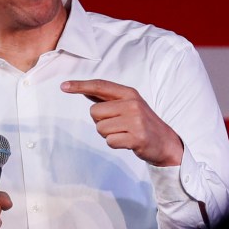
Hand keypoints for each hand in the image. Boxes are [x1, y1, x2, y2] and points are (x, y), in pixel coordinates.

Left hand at [60, 79, 183, 166]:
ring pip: (100, 128)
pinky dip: (114, 143)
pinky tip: (127, 142)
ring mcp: (136, 121)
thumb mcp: (128, 105)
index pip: (100, 86)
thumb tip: (85, 90)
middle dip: (100, 121)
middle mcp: (132, 104)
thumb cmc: (141, 122)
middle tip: (118, 125)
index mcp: (129, 93)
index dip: (80, 85)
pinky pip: (109, 141)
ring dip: (107, 134)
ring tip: (123, 133)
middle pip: (94, 112)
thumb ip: (107, 98)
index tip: (63, 86)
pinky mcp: (137, 137)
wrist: (165, 143)